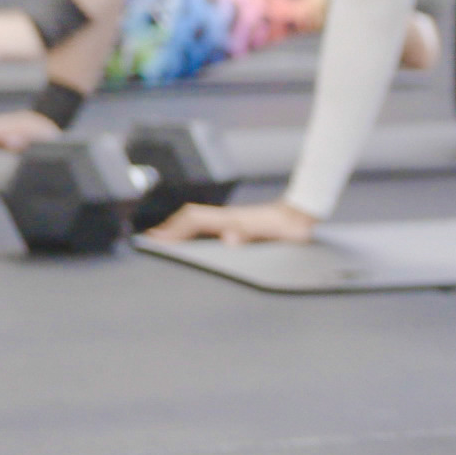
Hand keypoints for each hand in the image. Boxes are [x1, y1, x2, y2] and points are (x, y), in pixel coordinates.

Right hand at [150, 199, 318, 245]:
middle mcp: (228, 217)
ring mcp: (232, 219)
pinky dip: (195, 230)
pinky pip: (209, 225)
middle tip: (151, 240)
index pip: (194, 221)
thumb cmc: (289, 227)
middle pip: (191, 218)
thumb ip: (249, 234)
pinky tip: (195, 239)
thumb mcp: (271, 234)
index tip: (155, 239)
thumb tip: (228, 239)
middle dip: (170, 228)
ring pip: (199, 221)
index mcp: (230, 220)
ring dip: (181, 228)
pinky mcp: (238, 223)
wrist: (304, 214)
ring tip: (165, 240)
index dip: (173, 230)